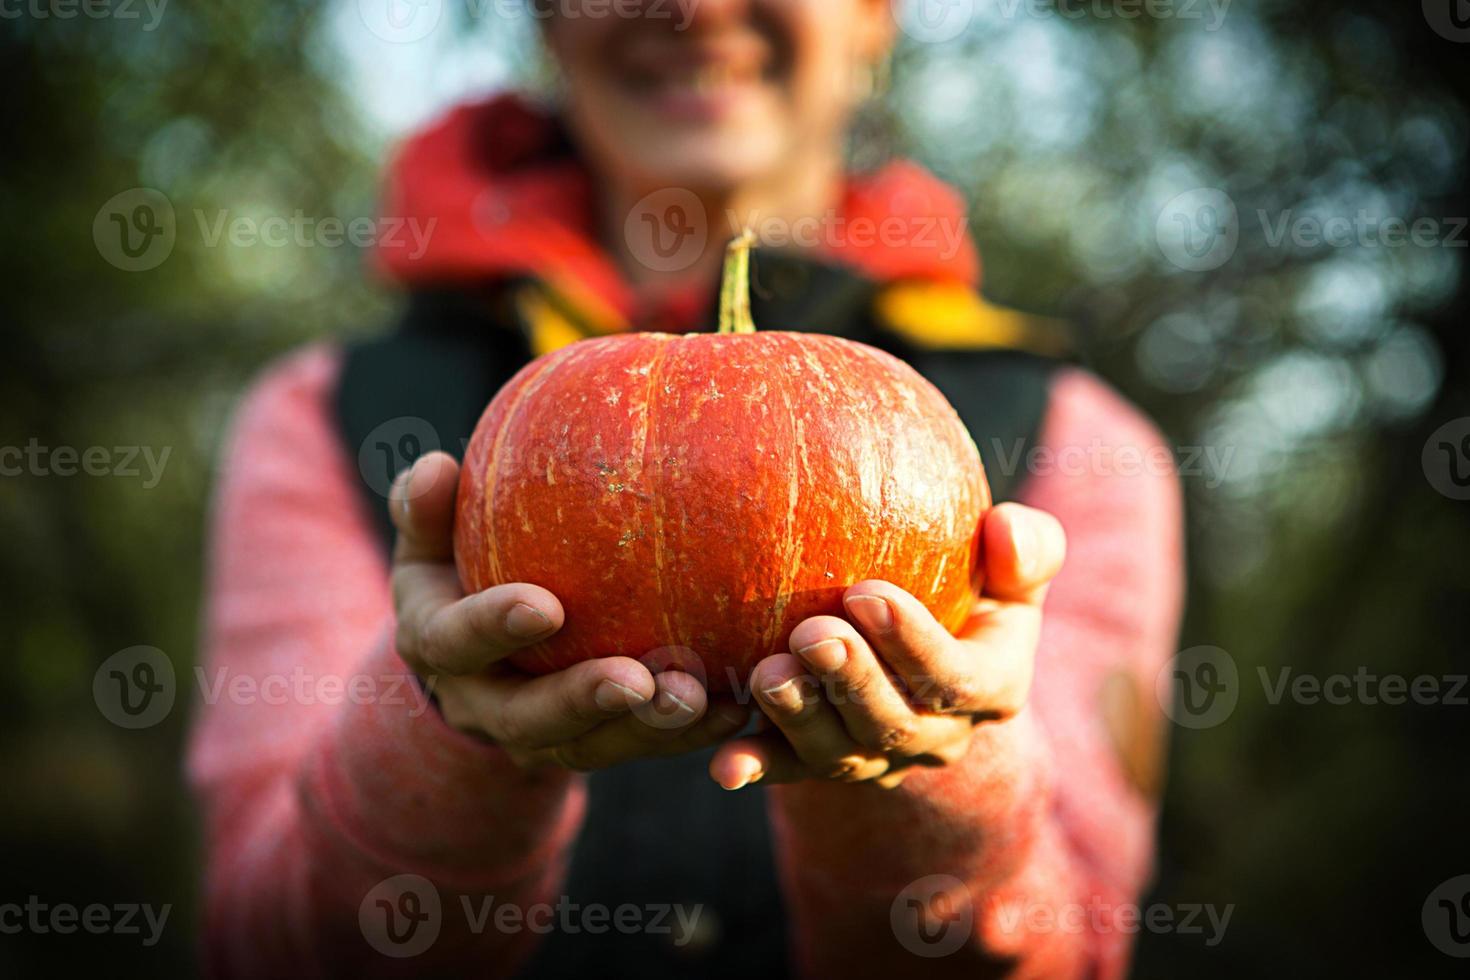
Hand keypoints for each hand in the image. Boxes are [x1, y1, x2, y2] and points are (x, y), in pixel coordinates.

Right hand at [390, 452, 747, 770]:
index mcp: (438, 644)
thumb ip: (426, 509)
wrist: (469, 663)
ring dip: (645, 728)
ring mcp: (537, 737)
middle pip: (529, 718)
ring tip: (698, 699)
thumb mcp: (429, 542)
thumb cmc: (457, 572)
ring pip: (590, 746)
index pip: (455, 641)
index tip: (545, 605)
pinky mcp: (588, 747)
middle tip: (634, 682)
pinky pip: (638, 747)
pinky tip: (735, 709)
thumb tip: (433, 466)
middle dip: (582, 701)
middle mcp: (482, 703)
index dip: (493, 627)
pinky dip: (686, 733)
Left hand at [709, 503, 1065, 789]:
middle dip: (851, 681)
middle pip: (891, 722)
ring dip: (800, 717)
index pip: (955, 678)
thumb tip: (1004, 527)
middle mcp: (934, 736)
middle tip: (812, 634)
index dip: (912, 643)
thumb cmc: (973, 587)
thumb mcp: (1012, 571)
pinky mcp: (819, 763)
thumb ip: (1026, 549)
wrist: (925, 654)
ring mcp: (875, 757)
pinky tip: (724, 764)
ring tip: (766, 673)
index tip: (865, 592)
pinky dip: (756, 765)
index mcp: (990, 689)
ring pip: (838, 751)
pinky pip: (787, 769)